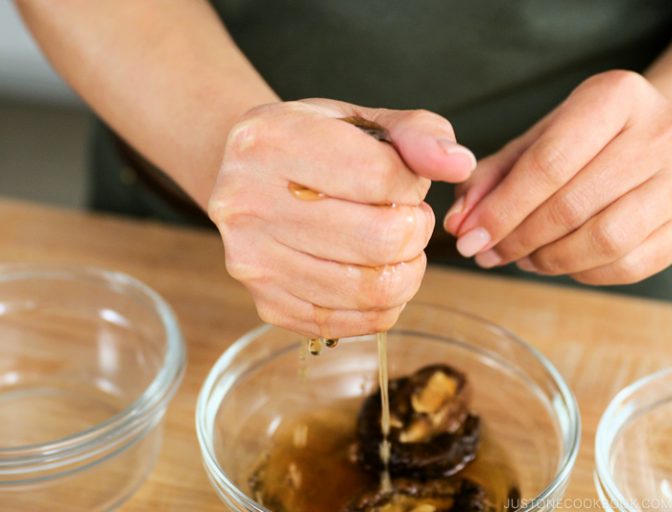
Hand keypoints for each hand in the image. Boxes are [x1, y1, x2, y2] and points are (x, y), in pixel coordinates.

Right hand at [209, 99, 475, 337]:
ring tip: (396, 245)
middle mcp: (247, 204)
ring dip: (406, 269)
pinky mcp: (266, 304)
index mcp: (269, 142)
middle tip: (407, 217)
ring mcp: (253, 262)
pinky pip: (352, 322)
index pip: (378, 176)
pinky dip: (384, 304)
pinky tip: (377, 274)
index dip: (412, 183)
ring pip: (371, 289)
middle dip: (414, 229)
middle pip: (379, 239)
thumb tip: (459, 164)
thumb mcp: (358, 120)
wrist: (242, 178)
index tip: (403, 180)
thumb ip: (416, 132)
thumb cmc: (309, 146)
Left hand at [444, 70, 671, 284]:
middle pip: (572, 205)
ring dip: (549, 260)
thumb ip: (491, 176)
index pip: (547, 164)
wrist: (658, 133)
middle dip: (516, 239)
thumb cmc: (585, 138)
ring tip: (520, 257)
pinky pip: (631, 263)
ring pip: (606, 240)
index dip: (501, 209)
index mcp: (613, 98)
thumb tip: (458, 222)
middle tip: (485, 252)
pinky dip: (584, 272)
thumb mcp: (537, 139)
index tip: (467, 237)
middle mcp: (658, 133)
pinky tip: (558, 261)